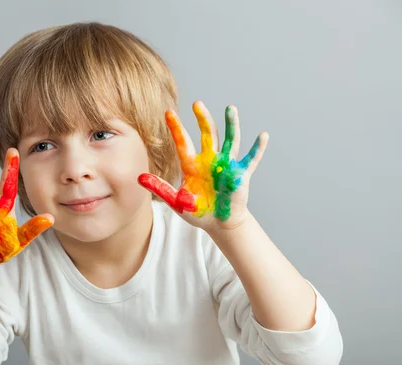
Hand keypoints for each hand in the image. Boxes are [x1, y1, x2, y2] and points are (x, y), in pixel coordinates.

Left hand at [139, 101, 267, 231]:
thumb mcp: (176, 200)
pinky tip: (263, 136)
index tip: (168, 112)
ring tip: (231, 109)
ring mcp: (226, 165)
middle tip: (197, 104)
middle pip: (207, 134)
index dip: (176, 128)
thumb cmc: (198, 212)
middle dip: (202, 119)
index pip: (183, 142)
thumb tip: (139, 177)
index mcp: (192, 165)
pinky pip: (251, 159)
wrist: (218, 224)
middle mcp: (210, 160)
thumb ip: (159, 188)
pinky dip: (257, 148)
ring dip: (231, 125)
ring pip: (230, 140)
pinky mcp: (241, 174)